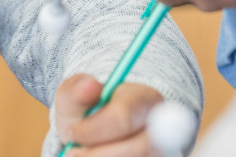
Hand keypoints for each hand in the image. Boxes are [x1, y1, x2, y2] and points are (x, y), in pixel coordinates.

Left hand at [54, 76, 173, 155]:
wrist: (101, 134)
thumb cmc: (90, 113)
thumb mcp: (77, 96)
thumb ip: (77, 90)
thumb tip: (90, 86)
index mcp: (145, 99)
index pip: (124, 117)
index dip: (93, 130)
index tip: (71, 133)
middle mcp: (163, 129)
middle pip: (139, 149)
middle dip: (98, 154)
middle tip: (73, 153)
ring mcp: (164, 151)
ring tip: (81, 155)